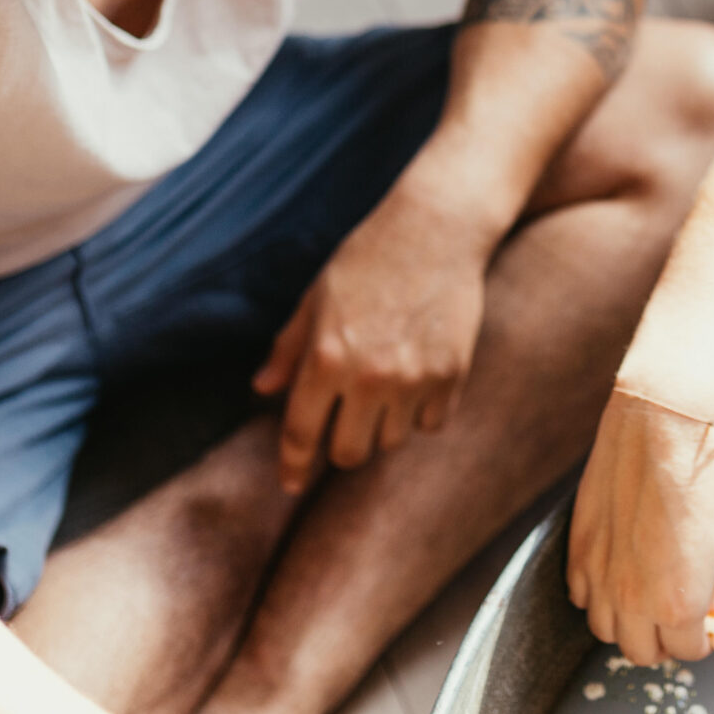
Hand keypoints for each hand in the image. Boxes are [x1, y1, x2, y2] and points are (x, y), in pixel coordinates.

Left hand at [256, 188, 498, 489]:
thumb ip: (288, 348)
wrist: (436, 228)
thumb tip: (262, 388)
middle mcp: (369, 377)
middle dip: (341, 445)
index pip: (300, 434)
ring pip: (391, 441)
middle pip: (348, 453)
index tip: (291, 484)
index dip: (293, 465)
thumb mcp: (316, 298)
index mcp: (325, 358)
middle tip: (346, 421)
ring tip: (386, 388)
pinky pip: (430, 423)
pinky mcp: (451, 375)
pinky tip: (418, 381)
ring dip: (382, 426)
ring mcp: (414, 379)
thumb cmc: (368, 257)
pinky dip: (421, 413)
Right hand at [567, 387, 713, 665]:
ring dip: (626, 624)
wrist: (658, 434)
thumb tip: (705, 604)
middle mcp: (634, 601)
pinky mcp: (578, 553)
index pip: (685, 651)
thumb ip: (707, 584)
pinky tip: (615, 576)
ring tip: (642, 603)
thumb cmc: (699, 485)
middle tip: (672, 623)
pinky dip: (597, 595)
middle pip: (641, 652)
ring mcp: (600, 579)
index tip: (701, 627)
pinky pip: (581, 596)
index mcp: (679, 606)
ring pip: (605, 630)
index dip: (697, 641)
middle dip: (661, 642)